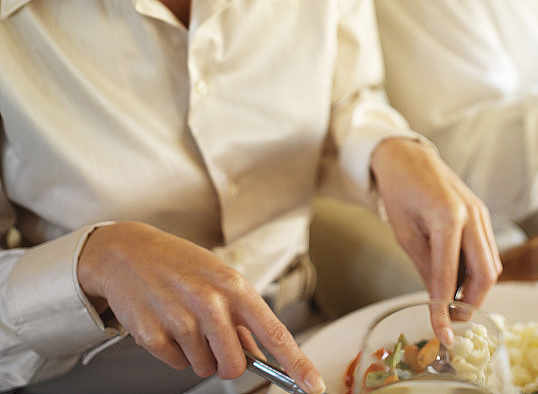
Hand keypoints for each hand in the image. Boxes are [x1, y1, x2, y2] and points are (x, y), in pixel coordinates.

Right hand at [77, 222, 324, 390]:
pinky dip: (174, 351)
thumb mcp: (218, 277)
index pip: (274, 332)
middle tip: (212, 338)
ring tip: (185, 320)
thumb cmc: (180, 263)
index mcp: (235, 286)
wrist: (129, 252)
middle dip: (226, 361)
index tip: (314, 385)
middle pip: (234, 365)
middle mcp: (211, 303)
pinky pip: (176, 364)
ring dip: (198, 353)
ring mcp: (181, 320)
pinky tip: (166, 322)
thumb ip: (241, 314)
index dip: (297, 363)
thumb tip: (259, 353)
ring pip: (204, 367)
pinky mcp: (153, 335)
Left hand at [370, 137, 501, 309]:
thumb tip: (438, 301)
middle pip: (485, 274)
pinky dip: (475, 269)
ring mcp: (480, 212)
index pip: (449, 276)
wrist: (406, 156)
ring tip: (450, 299)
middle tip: (451, 320)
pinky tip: (456, 276)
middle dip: (471, 303)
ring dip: (475, 288)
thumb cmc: (399, 190)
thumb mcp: (405, 233)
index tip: (443, 335)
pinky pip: (486, 249)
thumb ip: (425, 267)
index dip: (445, 310)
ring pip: (491, 264)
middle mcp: (471, 215)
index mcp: (447, 218)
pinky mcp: (481, 213)